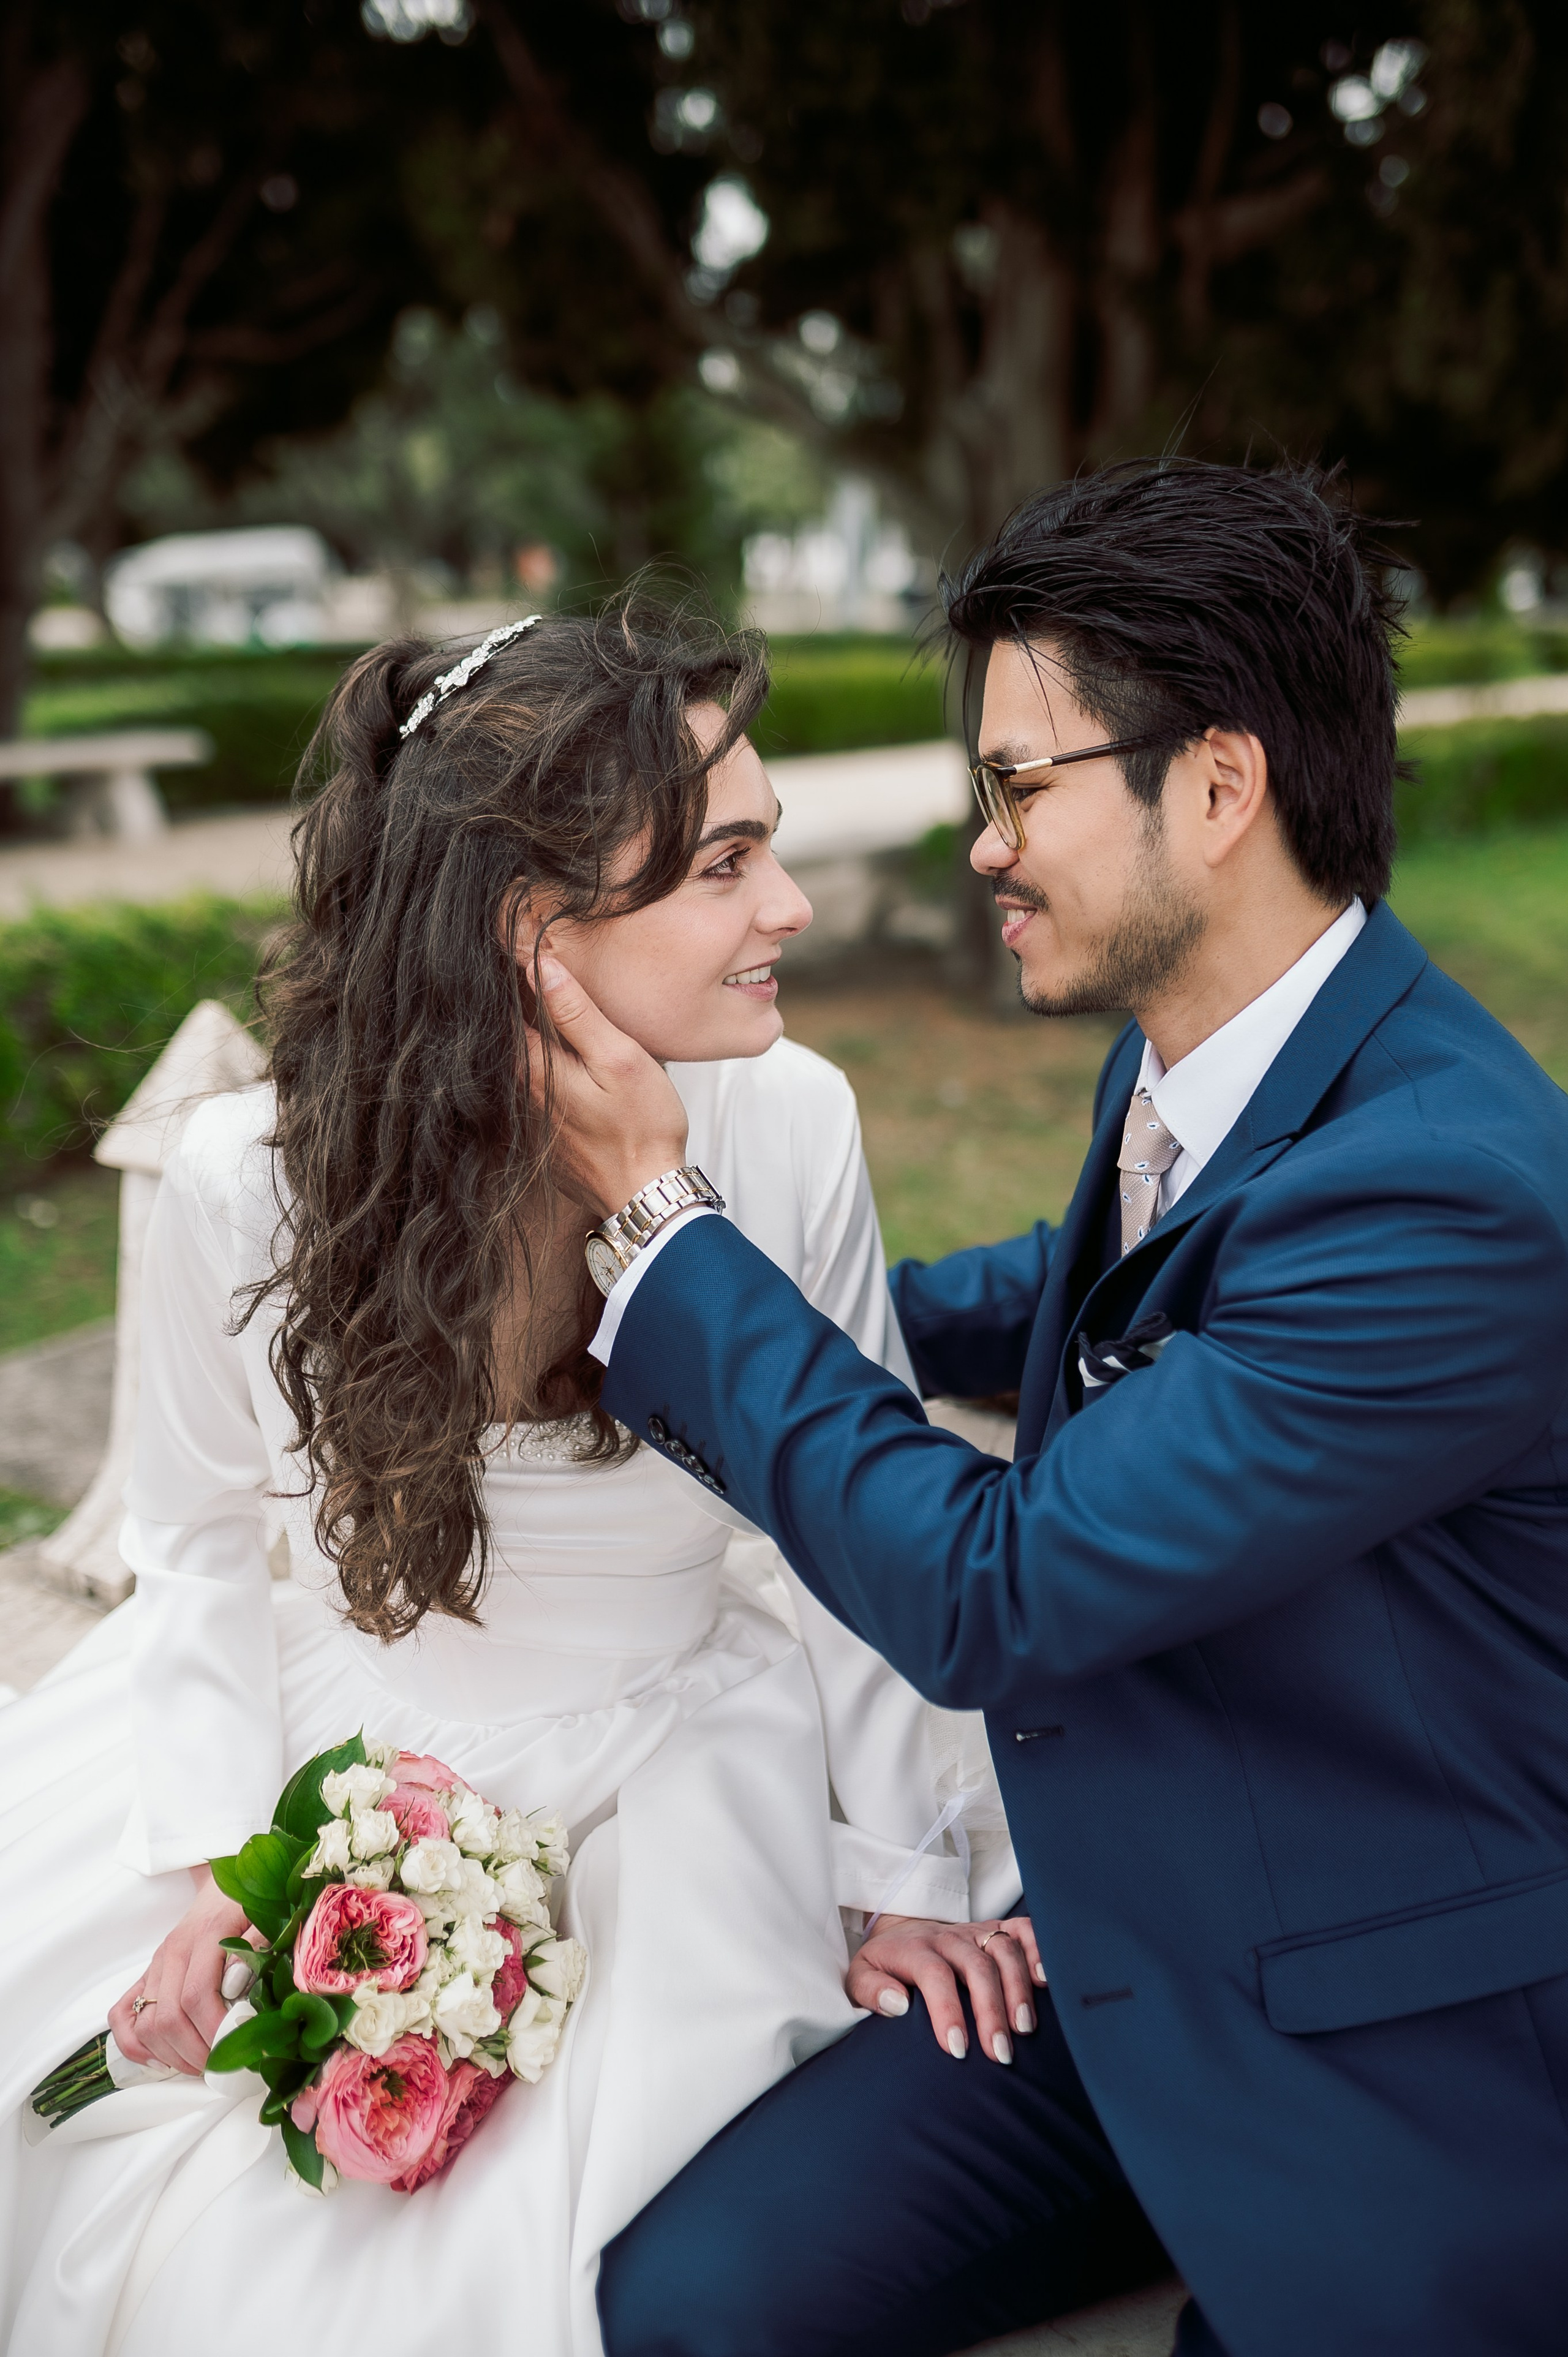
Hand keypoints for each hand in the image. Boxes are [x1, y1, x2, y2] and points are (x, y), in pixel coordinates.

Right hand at [109, 1866, 251, 2076]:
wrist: (224, 1885)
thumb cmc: (248, 1904)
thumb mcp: (264, 1916)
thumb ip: (255, 1946)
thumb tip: (236, 1983)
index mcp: (203, 1938)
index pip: (196, 1996)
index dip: (212, 2031)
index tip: (234, 2049)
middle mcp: (171, 1954)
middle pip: (168, 2018)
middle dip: (194, 2053)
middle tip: (221, 2067)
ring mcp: (155, 1966)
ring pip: (145, 2024)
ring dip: (170, 2055)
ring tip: (200, 2065)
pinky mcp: (147, 1975)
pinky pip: (121, 2015)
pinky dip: (134, 2044)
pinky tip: (161, 2057)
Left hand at [531, 954, 689, 1217]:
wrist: (644, 1196)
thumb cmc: (641, 1128)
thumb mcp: (619, 1058)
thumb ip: (577, 1013)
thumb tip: (542, 965)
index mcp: (534, 1067)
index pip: (506, 1007)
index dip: (511, 974)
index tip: (516, 945)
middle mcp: (520, 1093)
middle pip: (508, 1034)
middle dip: (517, 1001)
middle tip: (528, 963)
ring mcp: (528, 1117)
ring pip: (519, 1062)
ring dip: (528, 1034)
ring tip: (544, 1003)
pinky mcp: (542, 1137)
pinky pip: (531, 1090)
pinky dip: (540, 1067)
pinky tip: (563, 1059)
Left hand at [846, 1913, 1044, 2064]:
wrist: (903, 1931)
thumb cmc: (884, 1966)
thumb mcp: (858, 1976)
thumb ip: (870, 1989)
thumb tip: (896, 2004)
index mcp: (914, 1948)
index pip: (934, 1974)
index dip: (947, 2010)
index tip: (957, 2050)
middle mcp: (948, 1937)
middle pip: (976, 1965)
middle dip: (990, 2009)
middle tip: (999, 2053)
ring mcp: (975, 1931)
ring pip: (1004, 1949)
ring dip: (1018, 1988)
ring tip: (1024, 2028)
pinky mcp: (996, 1929)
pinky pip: (1023, 1930)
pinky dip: (1039, 1949)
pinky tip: (1048, 1980)